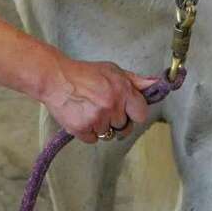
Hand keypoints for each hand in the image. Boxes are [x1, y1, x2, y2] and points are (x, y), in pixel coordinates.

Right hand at [41, 57, 156, 143]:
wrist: (55, 78)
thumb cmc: (84, 74)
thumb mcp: (112, 71)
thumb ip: (135, 81)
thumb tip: (156, 84)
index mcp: (123, 91)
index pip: (141, 114)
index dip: (133, 113)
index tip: (126, 110)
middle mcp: (112, 106)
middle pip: (124, 127)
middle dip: (116, 121)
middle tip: (103, 108)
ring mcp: (97, 119)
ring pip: (107, 134)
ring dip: (100, 126)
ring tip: (89, 109)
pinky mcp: (82, 129)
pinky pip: (92, 139)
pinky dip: (87, 132)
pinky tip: (81, 116)